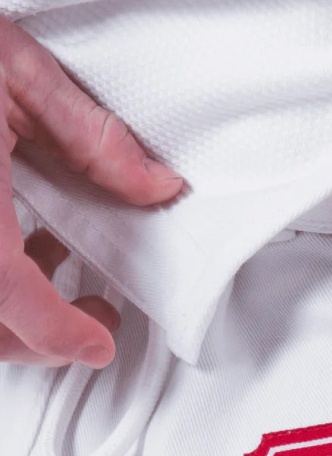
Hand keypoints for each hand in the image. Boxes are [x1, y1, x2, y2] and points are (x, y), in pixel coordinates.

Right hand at [0, 15, 184, 366]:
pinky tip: (11, 243)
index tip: (97, 343)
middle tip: (91, 318)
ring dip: (13, 314)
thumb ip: (89, 138)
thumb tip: (153, 183)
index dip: (64, 337)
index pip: (16, 303)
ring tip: (51, 264)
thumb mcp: (11, 71)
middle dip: (44, 337)